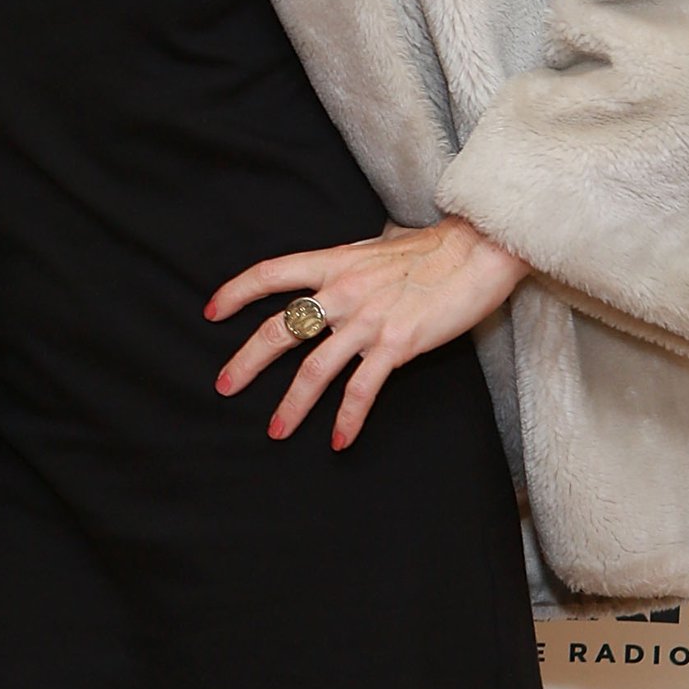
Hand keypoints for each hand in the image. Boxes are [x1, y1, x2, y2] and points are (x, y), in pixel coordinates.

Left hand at [206, 216, 527, 450]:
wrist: (477, 252)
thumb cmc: (430, 250)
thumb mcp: (374, 249)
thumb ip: (347, 267)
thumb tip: (333, 276)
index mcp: (333, 262)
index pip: (270, 273)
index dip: (236, 291)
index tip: (212, 311)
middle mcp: (342, 290)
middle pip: (279, 327)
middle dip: (247, 359)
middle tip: (224, 385)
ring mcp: (368, 319)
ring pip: (314, 367)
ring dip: (291, 403)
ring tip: (274, 429)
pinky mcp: (397, 344)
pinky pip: (362, 388)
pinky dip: (348, 417)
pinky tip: (338, 439)